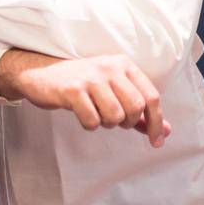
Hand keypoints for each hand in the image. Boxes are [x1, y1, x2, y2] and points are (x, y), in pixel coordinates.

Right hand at [0, 50, 168, 147]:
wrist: (38, 74)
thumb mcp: (111, 90)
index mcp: (122, 64)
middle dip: (128, 122)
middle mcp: (108, 67)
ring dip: (107, 124)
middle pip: (135, 107)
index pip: (151, 96)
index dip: (155, 122)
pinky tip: (82, 115)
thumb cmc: (80, 84)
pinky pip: (92, 120)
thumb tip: (165, 131)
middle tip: (115, 122)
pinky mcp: (72, 90)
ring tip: (97, 116)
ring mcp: (89, 77)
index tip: (155, 141)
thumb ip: (138, 110)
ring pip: (115, 115)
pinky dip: (90, 125)